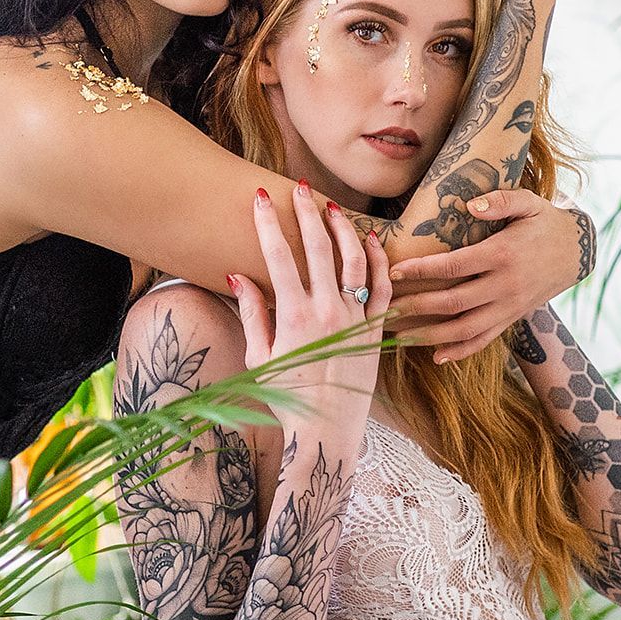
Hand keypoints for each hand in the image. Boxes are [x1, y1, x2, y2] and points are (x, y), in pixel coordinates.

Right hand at [228, 182, 392, 433]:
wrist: (325, 431)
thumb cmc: (286, 397)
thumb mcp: (259, 356)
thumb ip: (252, 312)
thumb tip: (236, 275)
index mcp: (293, 316)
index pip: (278, 256)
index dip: (268, 223)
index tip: (260, 199)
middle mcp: (327, 312)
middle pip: (318, 248)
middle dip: (307, 213)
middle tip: (300, 188)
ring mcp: (355, 320)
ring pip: (354, 261)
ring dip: (343, 229)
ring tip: (332, 206)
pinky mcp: (375, 332)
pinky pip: (384, 289)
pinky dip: (379, 261)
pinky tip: (371, 240)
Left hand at [385, 188, 594, 361]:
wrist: (578, 251)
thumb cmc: (545, 222)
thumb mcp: (529, 202)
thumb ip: (500, 201)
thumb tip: (469, 205)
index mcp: (502, 255)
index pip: (454, 266)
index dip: (422, 270)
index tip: (394, 272)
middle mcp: (504, 286)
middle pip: (453, 303)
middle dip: (415, 307)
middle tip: (384, 309)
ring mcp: (509, 306)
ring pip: (465, 329)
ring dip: (429, 335)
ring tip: (399, 337)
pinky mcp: (512, 318)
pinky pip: (485, 340)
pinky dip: (461, 351)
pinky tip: (437, 357)